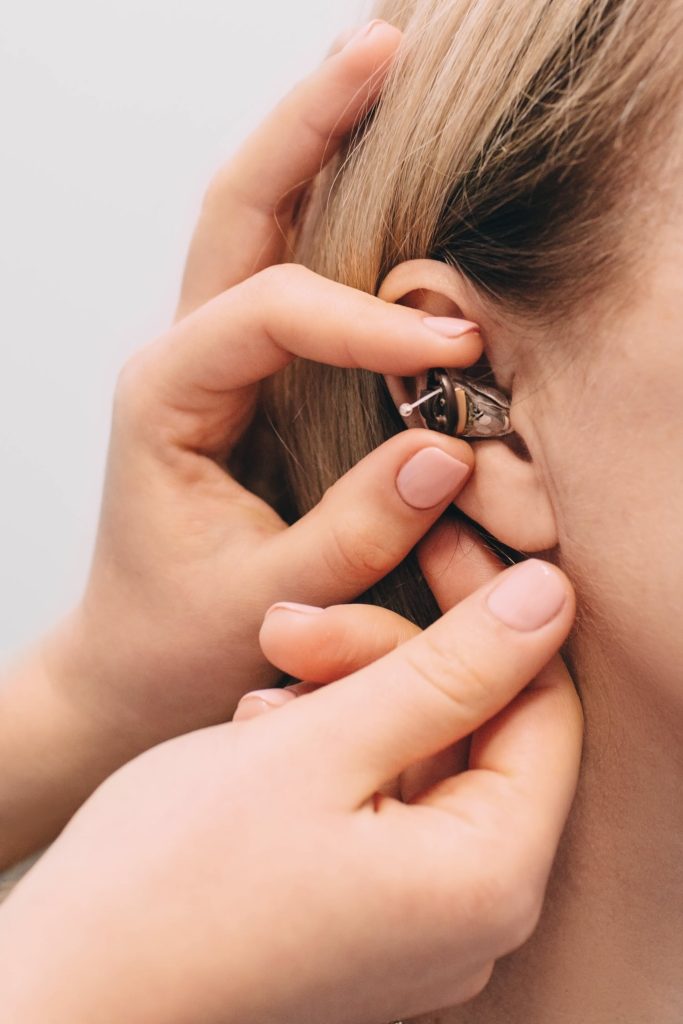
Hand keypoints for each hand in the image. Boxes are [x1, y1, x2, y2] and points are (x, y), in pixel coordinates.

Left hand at [0, 20, 484, 863]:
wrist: (133, 664)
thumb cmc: (180, 637)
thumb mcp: (267, 596)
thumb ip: (355, 528)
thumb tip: (448, 449)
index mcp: (166, 398)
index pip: (273, 314)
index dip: (367, 320)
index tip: (453, 349)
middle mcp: (183, 356)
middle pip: (240, 208)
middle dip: (308, 126)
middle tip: (381, 49)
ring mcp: (214, 358)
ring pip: (258, 220)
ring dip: (316, 143)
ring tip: (381, 68)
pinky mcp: (250, 377)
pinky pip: (290, 272)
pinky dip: (333, 212)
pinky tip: (379, 174)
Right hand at [0, 558, 581, 1023]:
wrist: (65, 992)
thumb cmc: (169, 882)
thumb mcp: (319, 745)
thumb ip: (451, 669)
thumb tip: (550, 597)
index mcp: (487, 879)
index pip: (545, 706)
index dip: (494, 612)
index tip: (440, 543)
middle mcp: (471, 915)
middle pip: (475, 729)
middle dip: (387, 659)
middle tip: (292, 631)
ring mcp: (418, 922)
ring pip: (421, 755)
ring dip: (347, 700)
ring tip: (259, 703)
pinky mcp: (369, 914)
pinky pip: (382, 800)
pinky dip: (332, 751)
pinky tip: (260, 740)